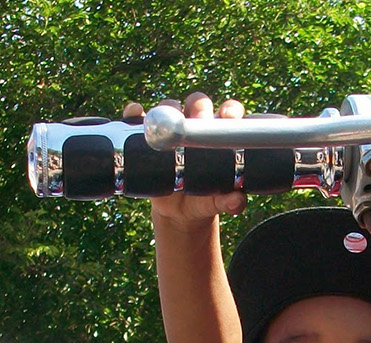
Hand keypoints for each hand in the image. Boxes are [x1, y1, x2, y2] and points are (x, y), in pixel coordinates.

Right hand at [125, 92, 247, 229]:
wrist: (179, 212)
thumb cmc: (205, 199)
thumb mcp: (218, 202)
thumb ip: (230, 201)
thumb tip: (236, 200)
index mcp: (219, 135)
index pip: (228, 113)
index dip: (230, 110)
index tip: (229, 117)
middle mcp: (196, 126)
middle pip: (197, 104)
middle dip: (199, 107)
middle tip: (198, 121)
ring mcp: (171, 130)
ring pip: (169, 107)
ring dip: (168, 109)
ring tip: (166, 123)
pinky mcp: (147, 137)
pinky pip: (138, 119)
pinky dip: (134, 113)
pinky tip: (134, 114)